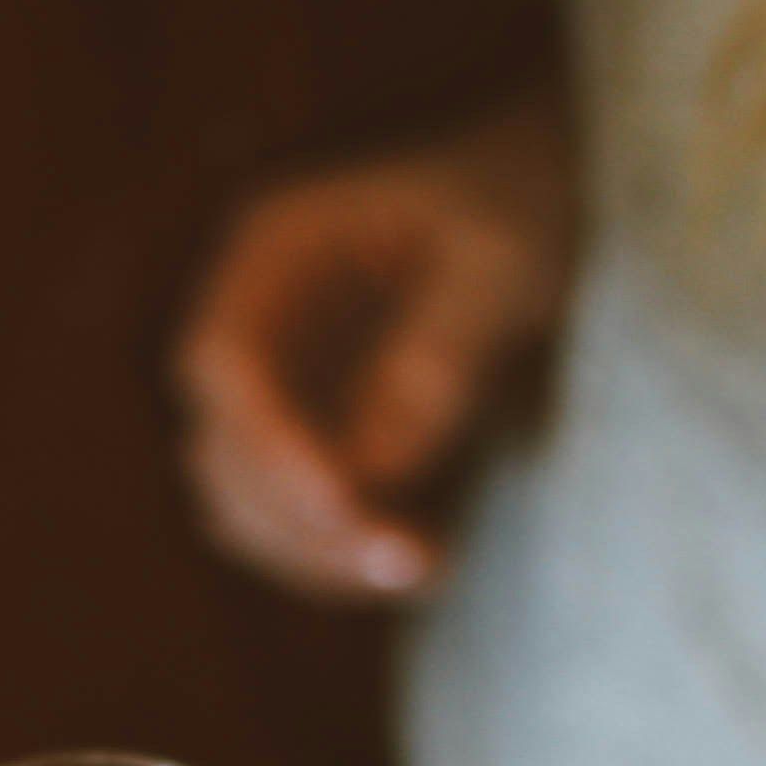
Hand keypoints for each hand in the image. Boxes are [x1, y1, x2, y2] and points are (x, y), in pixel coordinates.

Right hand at [174, 93, 577, 605]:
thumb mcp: (505, 257)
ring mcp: (281, 390)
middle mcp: (258, 323)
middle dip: (301, 521)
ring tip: (426, 566)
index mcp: (278, 248)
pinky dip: (345, 559)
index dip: (267, 442)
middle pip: (221, 451)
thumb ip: (440, 351)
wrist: (544, 199)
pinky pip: (298, 526)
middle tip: (406, 558)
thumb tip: (374, 469)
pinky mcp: (320, 443)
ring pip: (246, 508)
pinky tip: (428, 559)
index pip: (224, 360)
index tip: (344, 500)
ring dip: (318, 556)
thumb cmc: (527, 198)